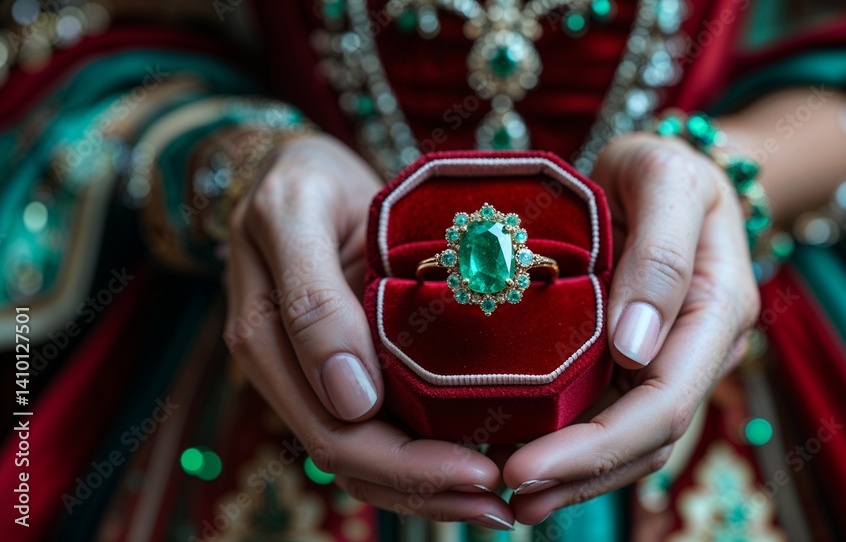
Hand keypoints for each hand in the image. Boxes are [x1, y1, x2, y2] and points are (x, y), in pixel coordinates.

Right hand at [224, 134, 513, 527]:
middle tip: (504, 503)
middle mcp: (291, 373)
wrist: (295, 169)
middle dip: (431, 490)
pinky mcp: (348, 369)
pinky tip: (478, 464)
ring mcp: (317, 377)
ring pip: (368, 463)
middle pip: (357, 462)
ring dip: (432, 492)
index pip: (337, 434)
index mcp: (269, 342)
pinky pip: (381, 433)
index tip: (481, 471)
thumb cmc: (299, 179)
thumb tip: (351, 400)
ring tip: (499, 504)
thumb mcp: (295, 213)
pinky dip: (426, 460)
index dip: (410, 466)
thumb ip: (311, 300)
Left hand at [502, 133, 760, 522]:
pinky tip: (522, 456)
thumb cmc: (664, 166)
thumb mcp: (665, 180)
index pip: (663, 403)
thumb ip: (660, 256)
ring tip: (513, 497)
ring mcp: (667, 361)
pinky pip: (608, 416)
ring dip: (575, 477)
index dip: (597, 447)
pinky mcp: (634, 363)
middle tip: (510, 496)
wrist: (664, 171)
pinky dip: (569, 446)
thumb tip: (634, 348)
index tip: (524, 468)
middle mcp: (696, 349)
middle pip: (646, 438)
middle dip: (580, 476)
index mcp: (715, 311)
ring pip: (629, 441)